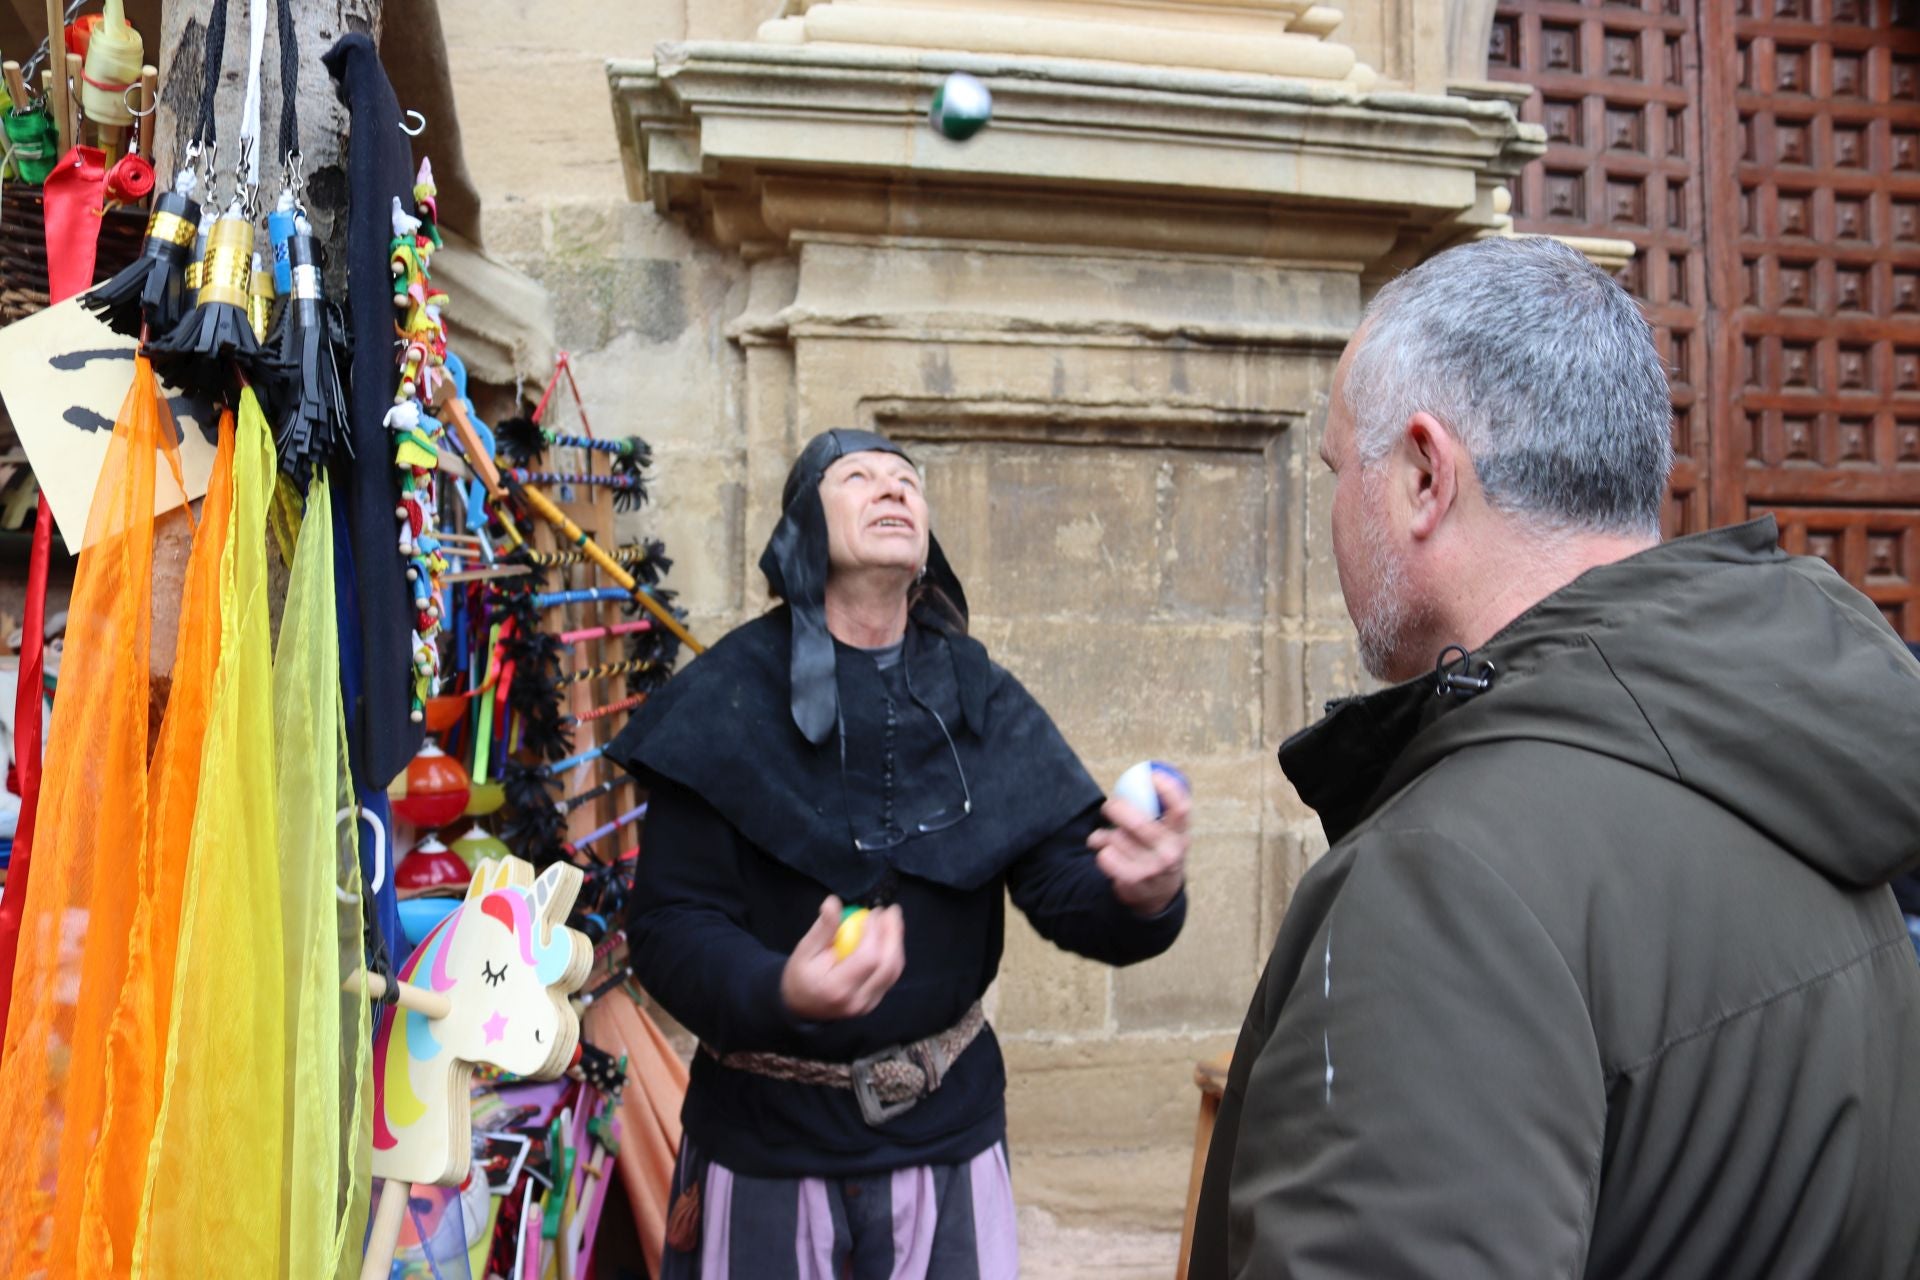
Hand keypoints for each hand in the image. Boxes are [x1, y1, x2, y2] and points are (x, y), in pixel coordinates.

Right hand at [780, 896, 905, 1021]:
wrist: (800, 1007)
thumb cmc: (800, 975)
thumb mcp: (805, 950)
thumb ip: (823, 928)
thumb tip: (833, 902)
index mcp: (837, 988)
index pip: (867, 959)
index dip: (875, 933)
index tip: (872, 913)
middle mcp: (857, 1001)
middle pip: (888, 966)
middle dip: (894, 934)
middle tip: (891, 910)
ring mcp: (868, 1005)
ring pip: (893, 971)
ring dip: (896, 942)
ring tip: (892, 920)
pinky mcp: (874, 1003)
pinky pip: (890, 976)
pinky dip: (893, 954)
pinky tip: (889, 937)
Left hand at [1089, 771, 1189, 916]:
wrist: (1158, 895)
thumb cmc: (1159, 852)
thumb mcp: (1169, 834)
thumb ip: (1160, 812)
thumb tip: (1144, 773)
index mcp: (1181, 836)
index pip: (1180, 808)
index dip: (1167, 789)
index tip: (1151, 775)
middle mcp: (1170, 853)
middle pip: (1140, 823)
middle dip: (1118, 809)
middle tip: (1109, 805)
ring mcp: (1152, 868)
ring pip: (1117, 838)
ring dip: (1105, 834)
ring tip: (1104, 837)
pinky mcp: (1133, 881)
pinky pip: (1106, 855)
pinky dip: (1100, 849)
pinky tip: (1104, 851)